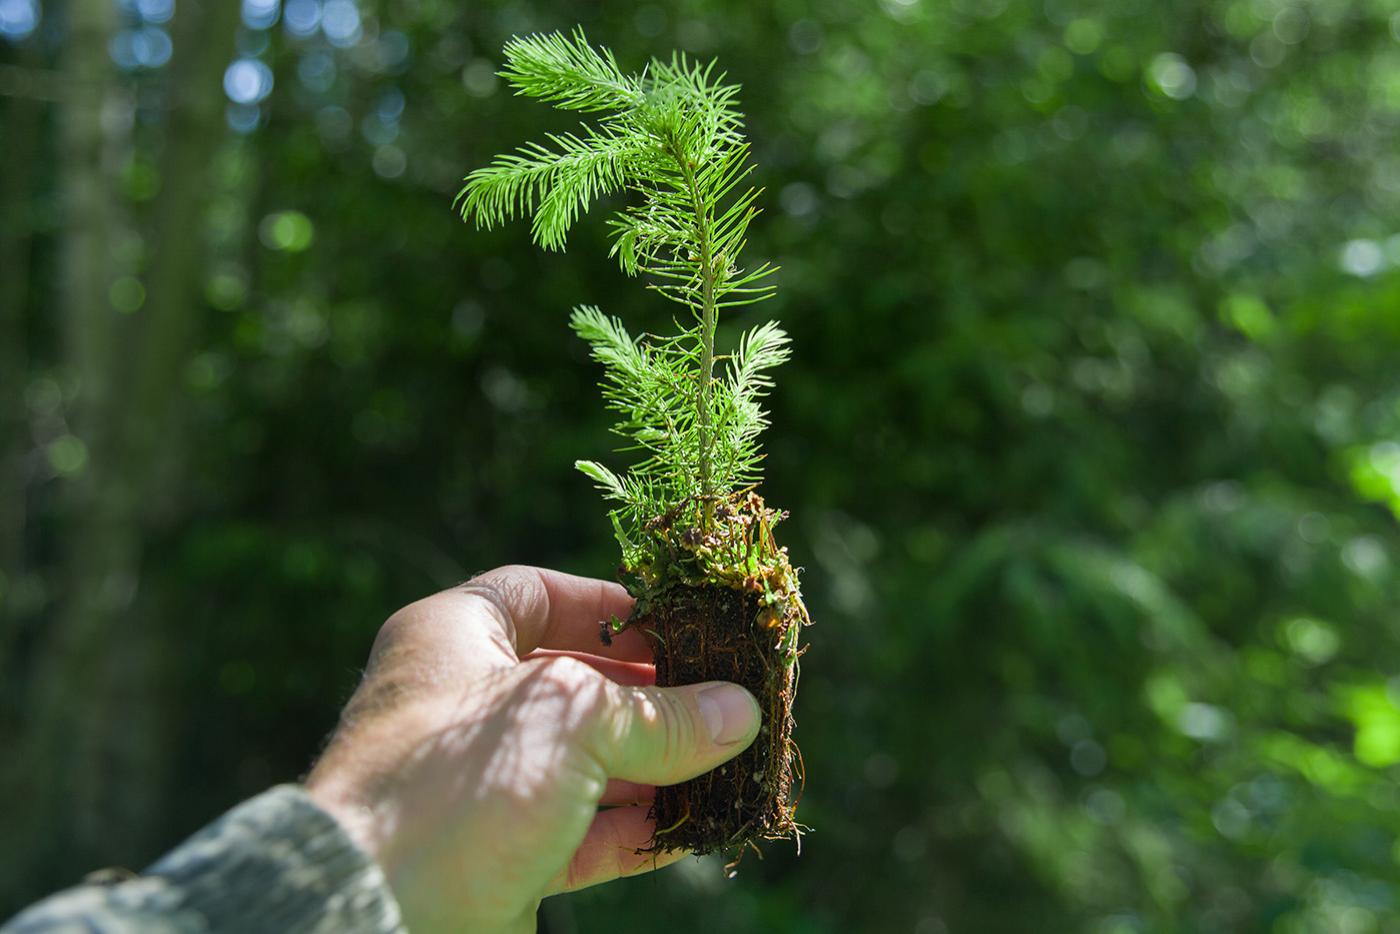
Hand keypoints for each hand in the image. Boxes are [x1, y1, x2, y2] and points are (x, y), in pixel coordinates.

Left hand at [305, 565, 760, 932]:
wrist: (375, 915)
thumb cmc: (460, 780)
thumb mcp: (572, 720)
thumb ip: (661, 715)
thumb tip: (740, 711)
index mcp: (453, 637)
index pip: (538, 595)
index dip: (610, 606)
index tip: (678, 625)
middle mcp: (462, 704)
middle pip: (574, 684)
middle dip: (651, 696)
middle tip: (723, 702)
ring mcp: (481, 785)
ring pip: (585, 764)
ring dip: (657, 768)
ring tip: (728, 764)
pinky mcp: (499, 857)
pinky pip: (584, 834)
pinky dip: (638, 830)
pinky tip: (696, 826)